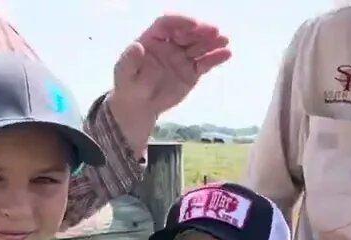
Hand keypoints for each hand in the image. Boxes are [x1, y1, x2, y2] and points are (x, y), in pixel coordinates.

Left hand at [109, 15, 230, 118]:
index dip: (180, 22)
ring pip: (199, 46)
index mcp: (153, 39)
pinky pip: (205, 63)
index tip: (193, 25)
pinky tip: (226, 54)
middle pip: (187, 33)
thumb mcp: (124, 74)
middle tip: (214, 32)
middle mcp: (170, 44)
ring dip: (212, 42)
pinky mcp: (192, 72)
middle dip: (200, 31)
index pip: (167, 24)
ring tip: (224, 40)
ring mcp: (182, 58)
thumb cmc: (129, 86)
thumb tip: (136, 46)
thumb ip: (129, 60)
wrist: (139, 105)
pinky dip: (216, 58)